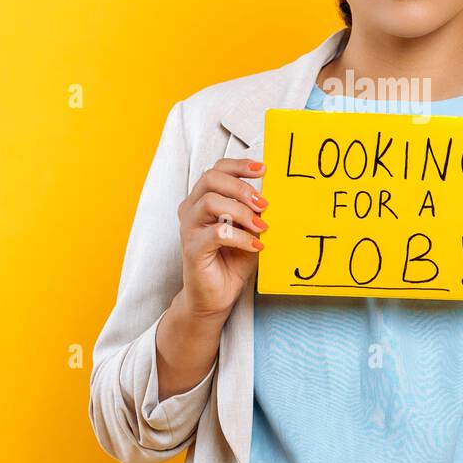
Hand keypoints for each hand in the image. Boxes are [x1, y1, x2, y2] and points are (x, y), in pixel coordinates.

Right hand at [176, 158, 268, 319]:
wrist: (216, 297)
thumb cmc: (232, 261)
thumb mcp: (250, 231)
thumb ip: (255, 212)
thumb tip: (274, 197)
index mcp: (203, 200)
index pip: (217, 170)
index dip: (239, 166)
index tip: (263, 169)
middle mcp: (192, 209)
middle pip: (211, 179)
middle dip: (240, 186)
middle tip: (263, 203)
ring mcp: (189, 228)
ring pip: (210, 201)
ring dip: (241, 211)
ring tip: (261, 225)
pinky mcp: (192, 248)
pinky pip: (217, 233)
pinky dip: (240, 236)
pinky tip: (255, 246)